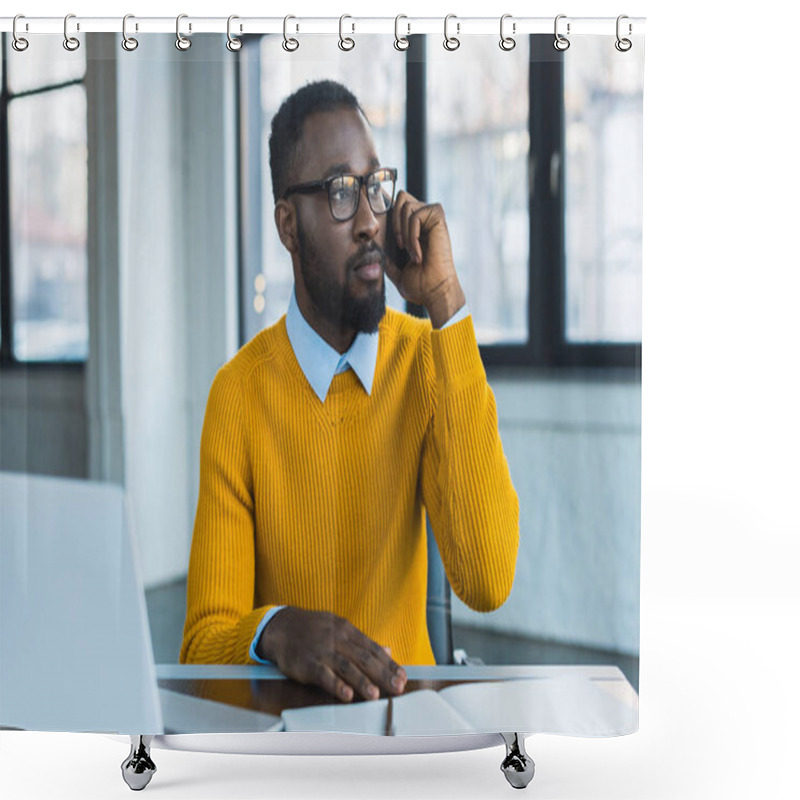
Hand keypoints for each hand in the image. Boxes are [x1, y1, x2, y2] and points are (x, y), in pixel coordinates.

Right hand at [257, 606, 407, 701]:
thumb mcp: (339, 629)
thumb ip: (362, 642)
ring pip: (347, 666)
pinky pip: (324, 675)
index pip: (373, 648)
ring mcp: (323, 651)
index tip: (403, 676)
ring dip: (362, 681)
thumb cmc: (313, 630)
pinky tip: (347, 695)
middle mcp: (338, 639)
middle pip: (364, 657)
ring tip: (375, 695)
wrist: (281, 626)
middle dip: (383, 674)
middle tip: (398, 687)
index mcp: (348, 631)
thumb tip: (387, 650)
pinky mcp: (308, 663)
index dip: (389, 663)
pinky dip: (336, 685)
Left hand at [385, 191, 465, 327]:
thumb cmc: (421, 287)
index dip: (388, 209)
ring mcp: (433, 220)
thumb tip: (373, 256)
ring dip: (403, 231)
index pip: (400, 205)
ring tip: (411, 252)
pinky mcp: (439, 221)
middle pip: (402, 197)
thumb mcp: (397, 273)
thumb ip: (387, 261)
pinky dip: (411, 234)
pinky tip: (417, 254)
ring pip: (406, 204)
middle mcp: (425, 222)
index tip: (380, 224)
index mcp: (416, 230)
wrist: (435, 293)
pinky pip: (415, 215)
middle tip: (399, 245)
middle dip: (393, 219)